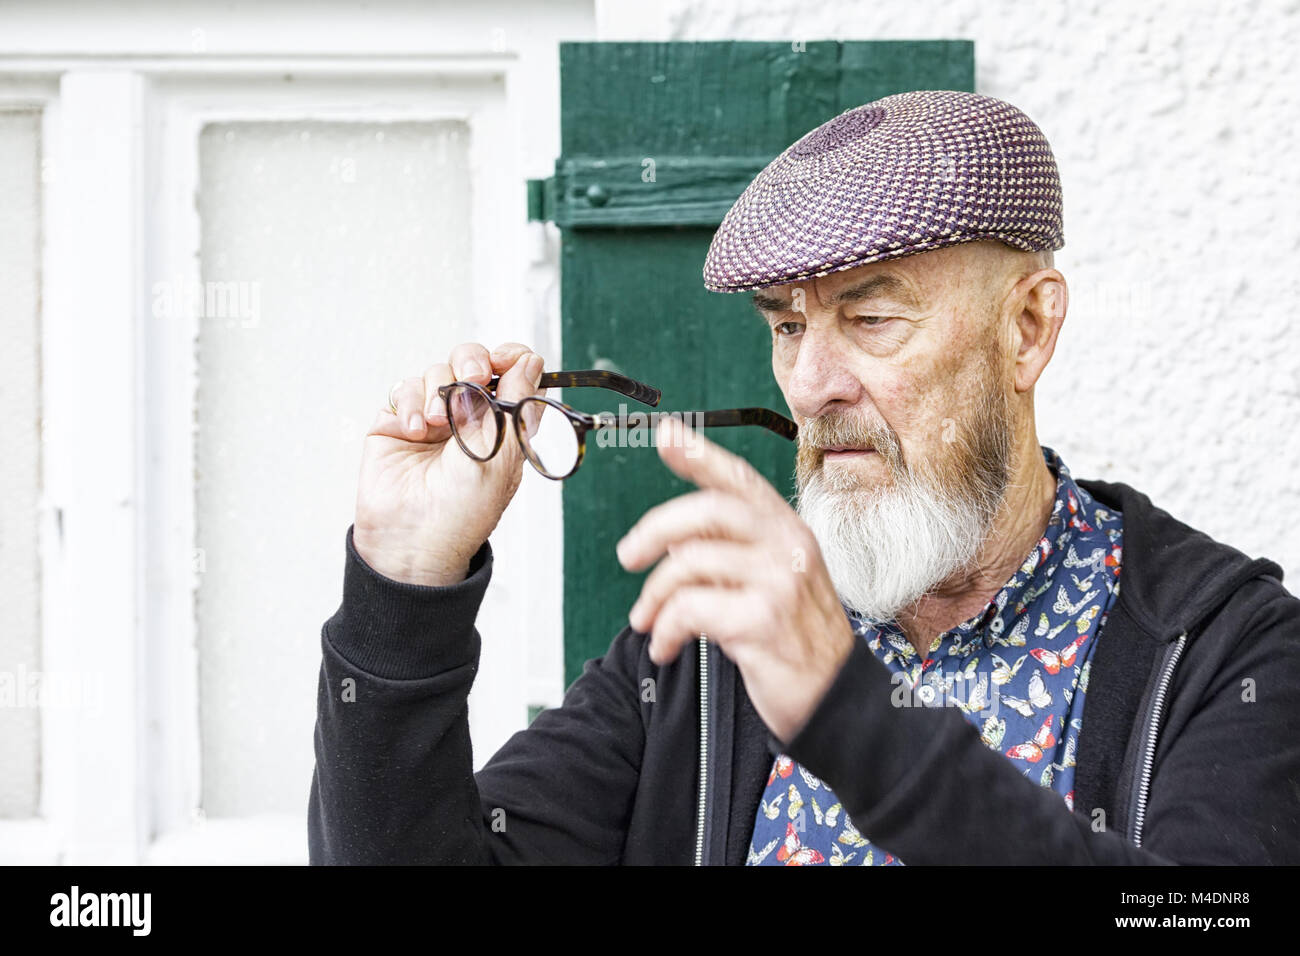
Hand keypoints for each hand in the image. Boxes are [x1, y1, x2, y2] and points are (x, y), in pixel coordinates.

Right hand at [353, 342, 545, 585]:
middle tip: (472, 379)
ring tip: (437, 425)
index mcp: (501, 426)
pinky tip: (415, 431)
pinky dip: (411, 403)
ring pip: (437, 371)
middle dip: (472, 362)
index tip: (508, 357)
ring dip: (439, 390)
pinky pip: (405, 388)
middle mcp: (467, 419)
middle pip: (472, 362)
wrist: (414, 540)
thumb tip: (531, 360)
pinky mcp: (397, 422)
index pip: (512, 376)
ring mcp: (431, 419)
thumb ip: (515, 402)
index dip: (511, 358)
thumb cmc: (463, 511)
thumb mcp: (502, 454)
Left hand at [615, 416, 855, 744]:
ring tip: (647, 623)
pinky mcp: (763, 620)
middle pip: (705, 511)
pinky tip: (666, 647)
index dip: (700, 455)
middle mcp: (788, 546)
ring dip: (653, 596)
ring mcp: (779, 582)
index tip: (665, 434)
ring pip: (688, 563)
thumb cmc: (798, 642)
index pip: (740, 481)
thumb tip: (671, 542)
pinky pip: (689, 609)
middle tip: (627, 556)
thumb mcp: (776, 583)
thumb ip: (734, 554)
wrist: (837, 703)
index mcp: (789, 531)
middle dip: (654, 530)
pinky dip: (665, 630)